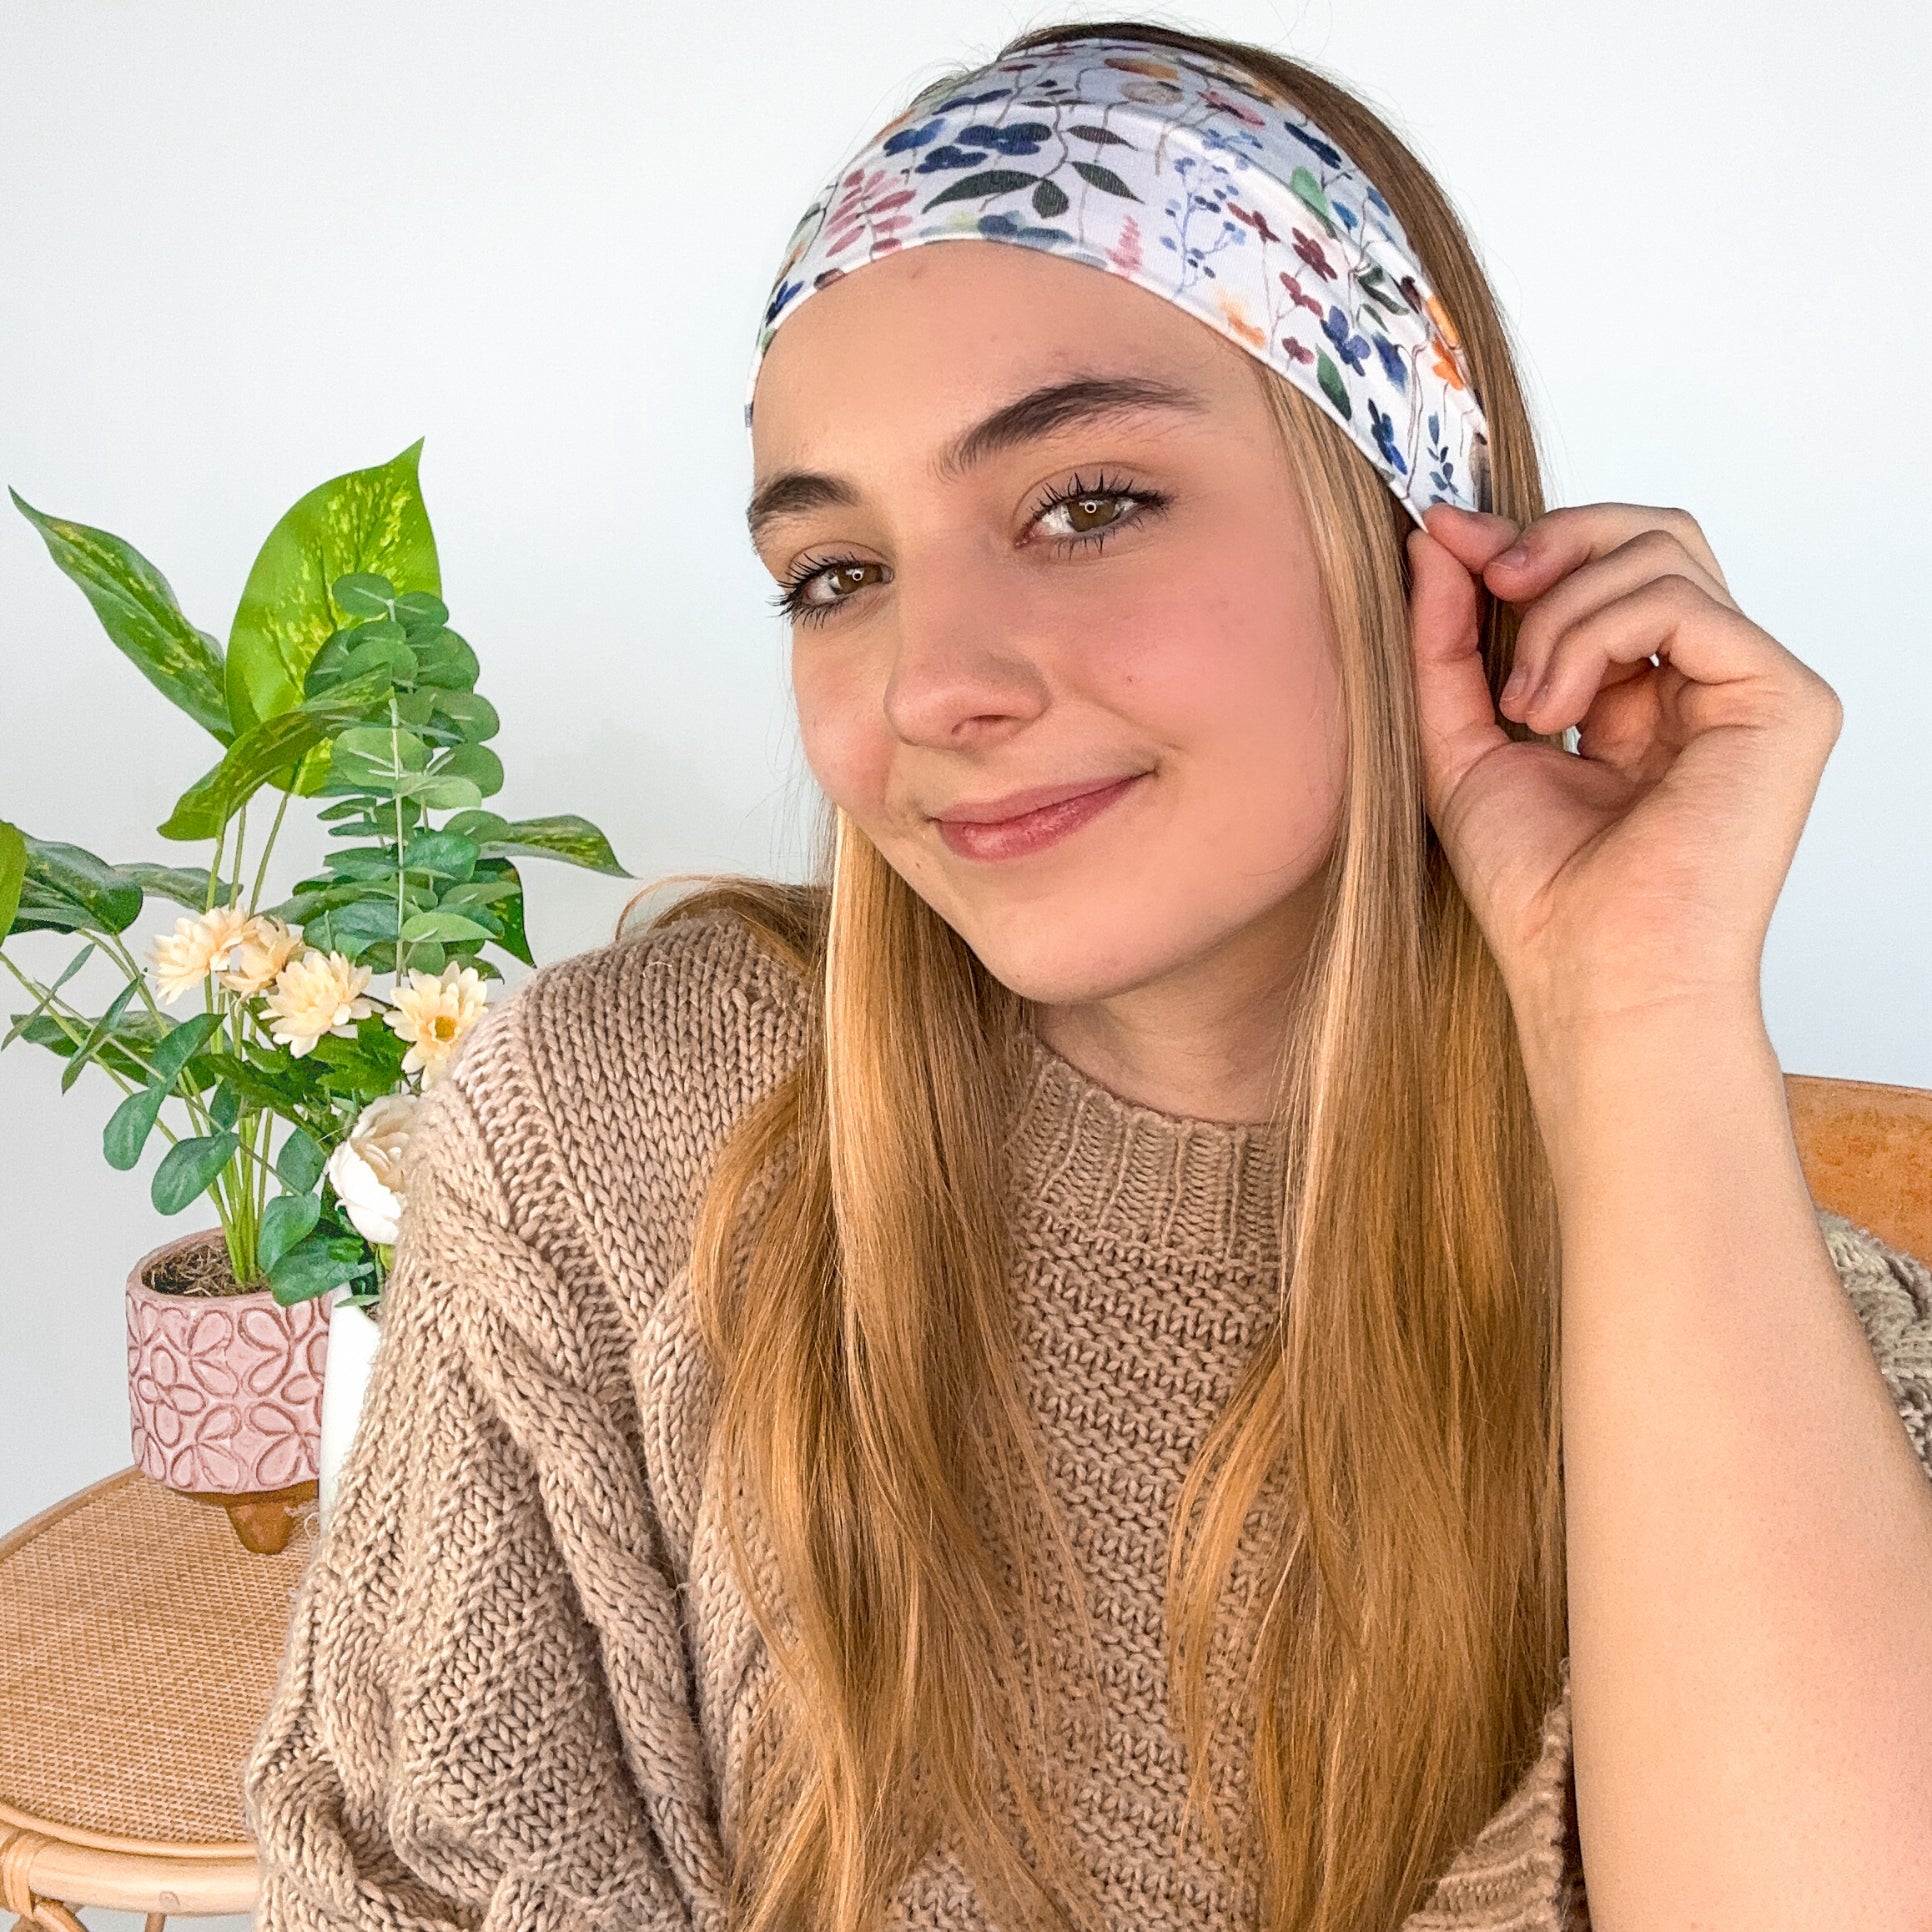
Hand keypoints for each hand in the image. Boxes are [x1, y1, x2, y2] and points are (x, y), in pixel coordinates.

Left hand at [1405, 501, 1842, 1042]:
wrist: (1588, 973)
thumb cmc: (1536, 889)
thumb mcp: (1460, 738)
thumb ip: (1446, 639)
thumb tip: (1437, 537)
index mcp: (1642, 693)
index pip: (1605, 568)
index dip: (1524, 538)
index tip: (1440, 533)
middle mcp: (1704, 682)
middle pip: (1648, 535)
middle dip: (1551, 540)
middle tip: (1488, 582)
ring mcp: (1750, 688)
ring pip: (1660, 553)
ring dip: (1560, 613)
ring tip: (1524, 707)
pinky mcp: (1784, 700)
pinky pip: (1680, 602)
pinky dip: (1595, 636)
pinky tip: (1555, 714)